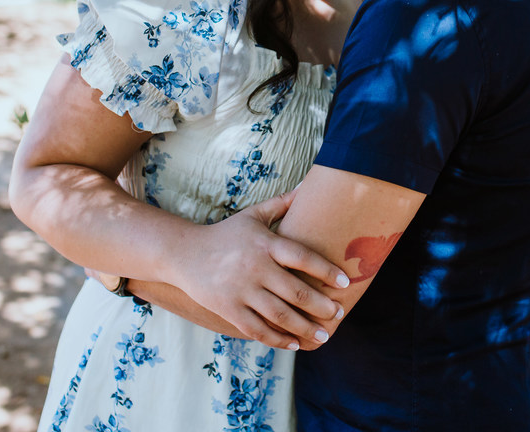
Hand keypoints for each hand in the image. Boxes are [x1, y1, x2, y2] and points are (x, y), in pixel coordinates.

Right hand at [168, 189, 348, 349]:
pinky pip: (258, 329)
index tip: (345, 283)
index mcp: (264, 243)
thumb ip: (282, 203)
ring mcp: (241, 291)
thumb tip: (310, 184)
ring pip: (280, 315)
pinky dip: (278, 339)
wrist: (184, 253)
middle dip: (322, 306)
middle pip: (296, 292)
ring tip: (324, 334)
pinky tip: (294, 343)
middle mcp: (254, 268)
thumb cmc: (226, 234)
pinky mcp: (228, 310)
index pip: (302, 257)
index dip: (326, 271)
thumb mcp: (253, 215)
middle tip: (338, 314)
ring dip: (305, 328)